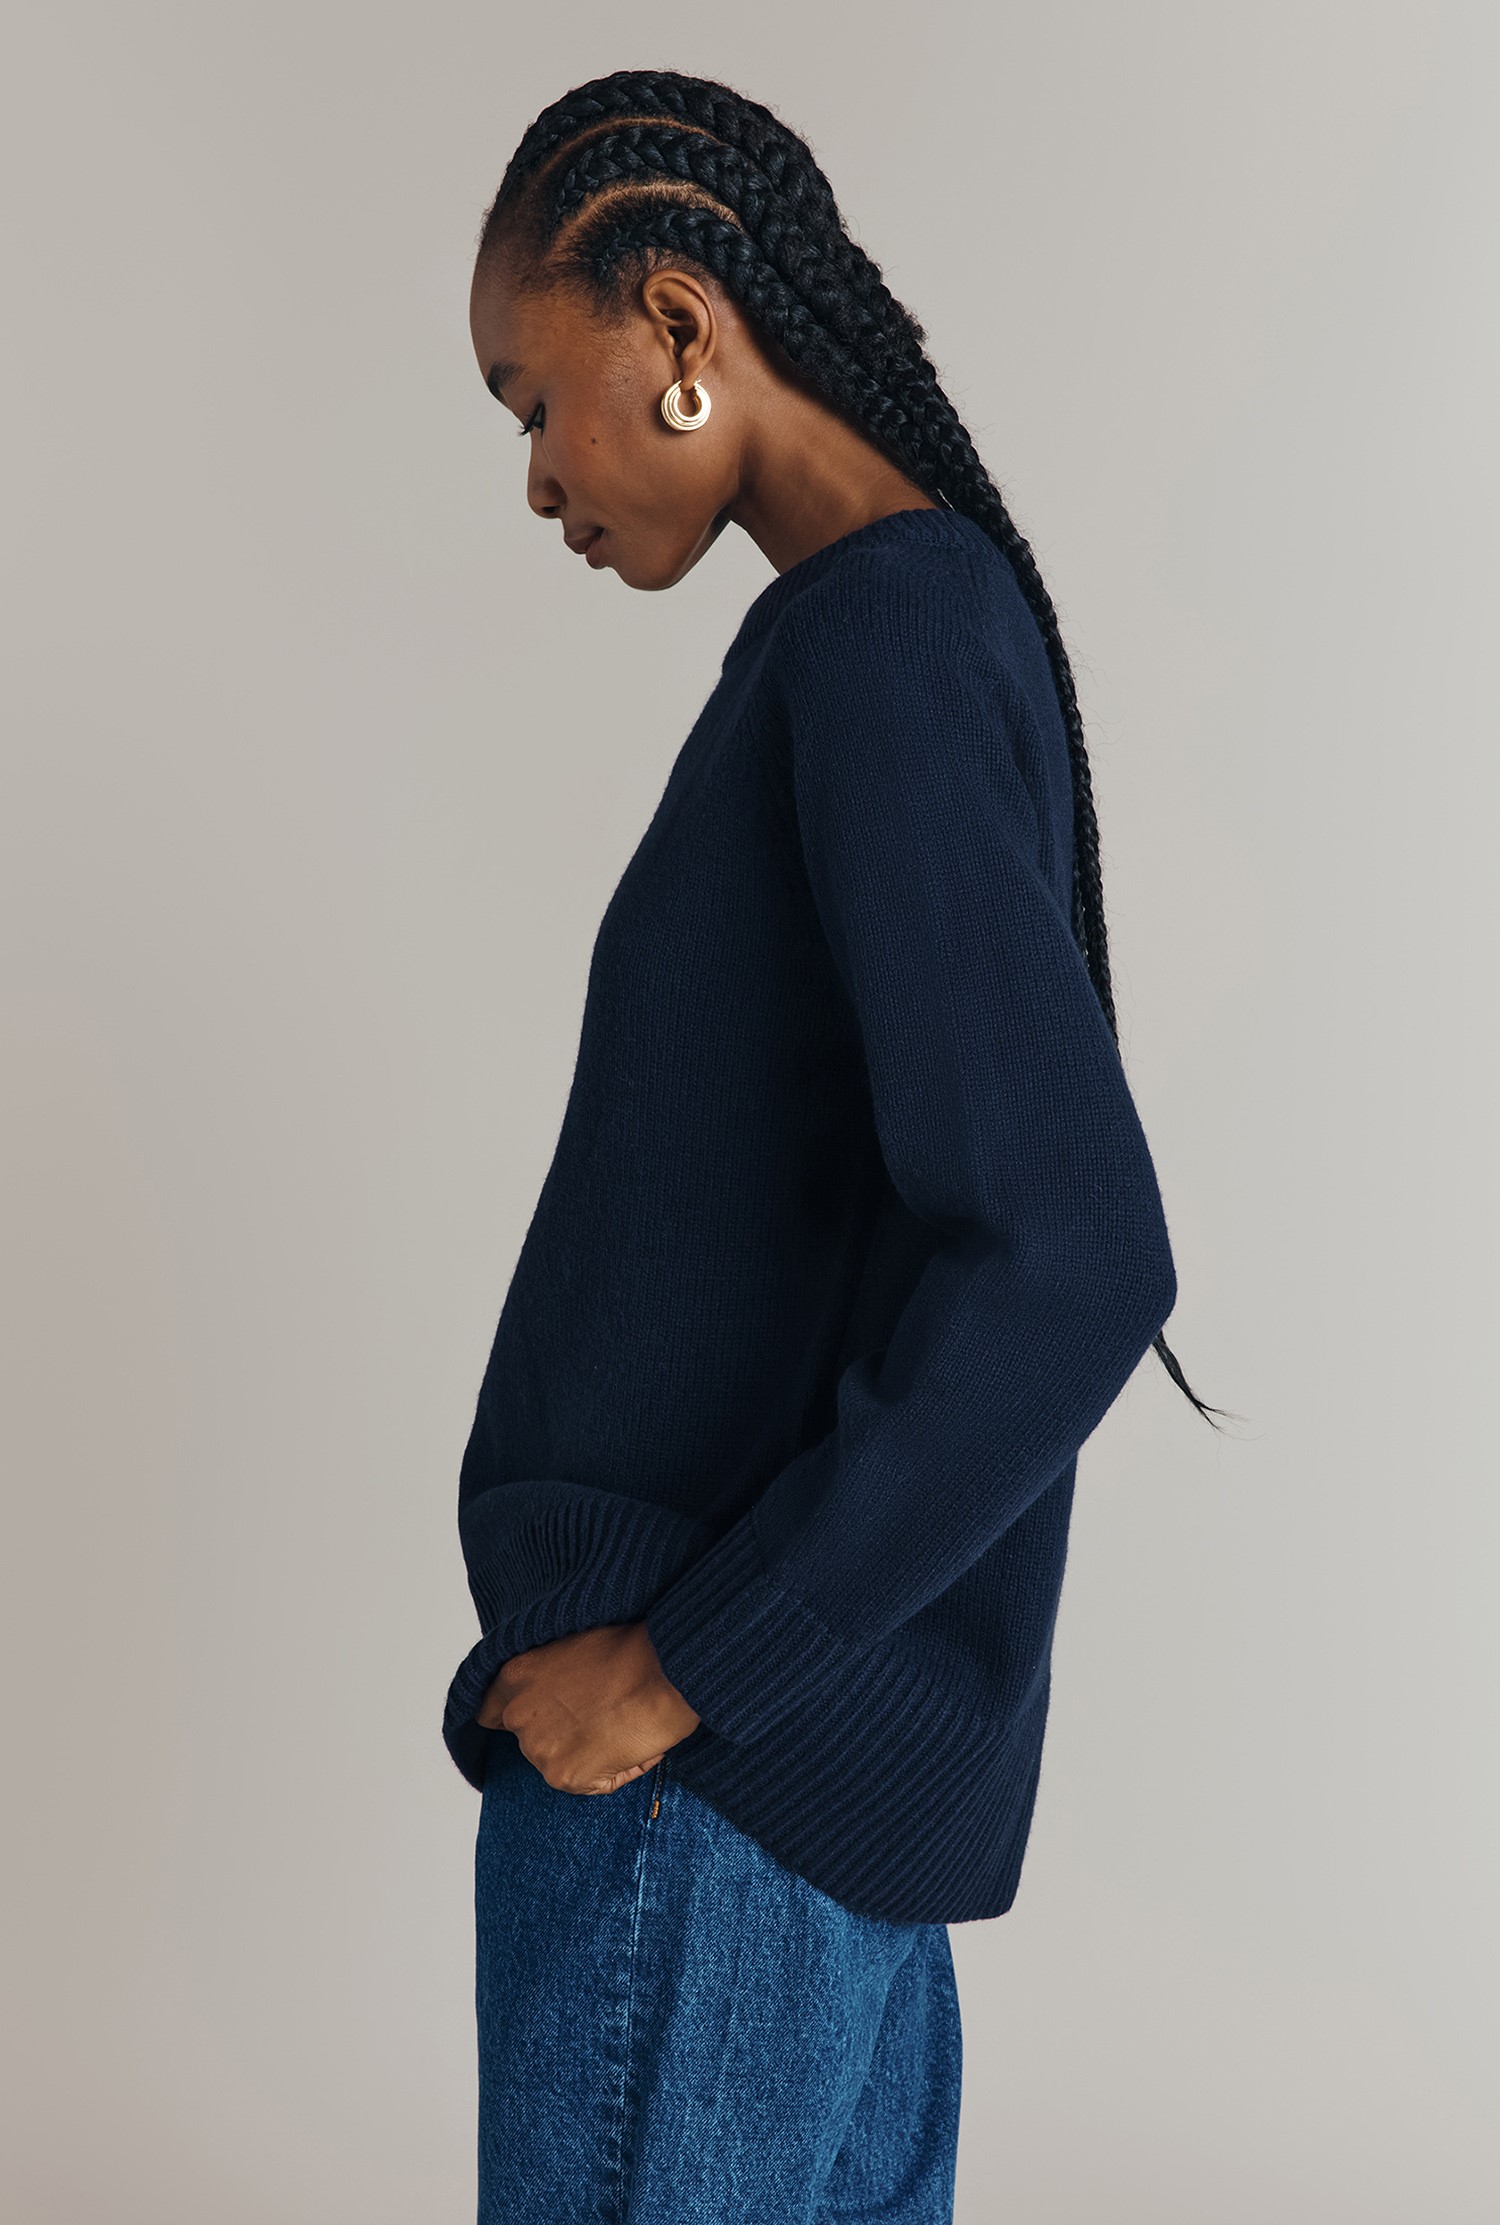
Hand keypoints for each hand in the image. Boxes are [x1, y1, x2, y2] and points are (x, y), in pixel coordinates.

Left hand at [477, 1621, 701, 1794]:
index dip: (514, 1714)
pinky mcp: (563, 1776)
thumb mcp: (573, 1645)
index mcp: (515, 1675)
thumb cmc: (633, 1648)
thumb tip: (556, 1695)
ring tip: (619, 1722)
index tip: (538, 1714)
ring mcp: (538, 1748)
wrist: (666, 1671)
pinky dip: (610, 1770)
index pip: (489, 1711)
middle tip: (597, 1713)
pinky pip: (588, 1782)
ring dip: (583, 1751)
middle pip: (527, 1738)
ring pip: (557, 1761)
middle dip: (556, 1731)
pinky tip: (629, 1742)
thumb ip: (549, 1674)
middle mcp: (518, 1713)